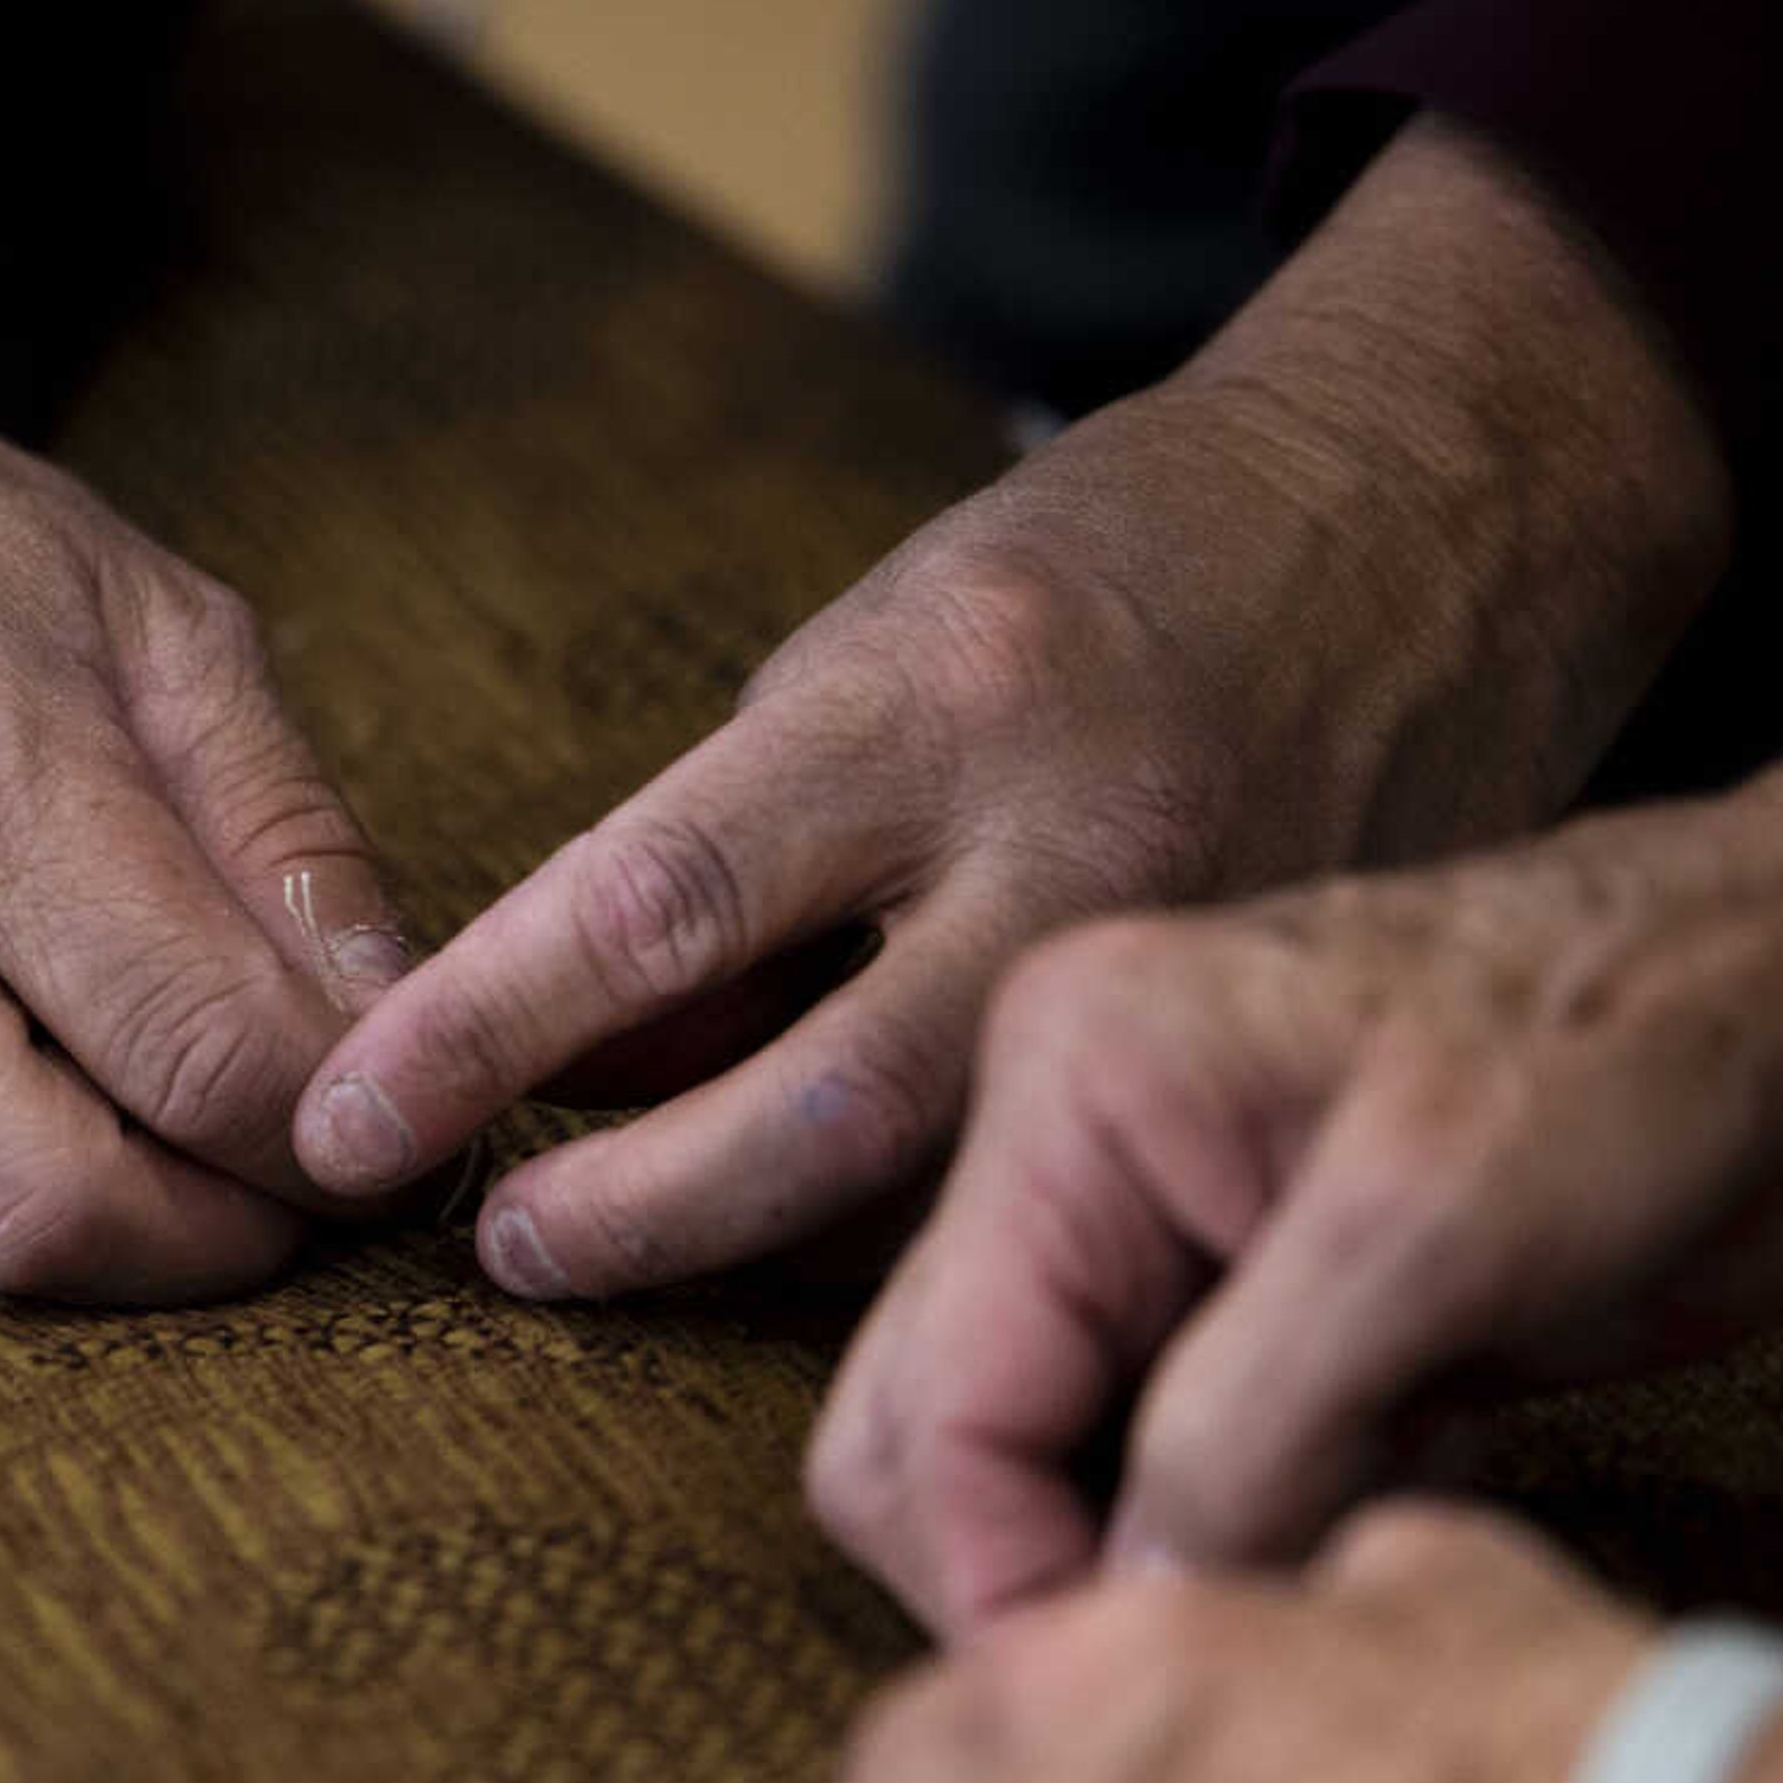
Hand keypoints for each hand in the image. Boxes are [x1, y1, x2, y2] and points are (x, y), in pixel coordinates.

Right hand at [0, 197, 416, 1300]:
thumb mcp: (158, 617)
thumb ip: (290, 835)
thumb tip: (396, 1037)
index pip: (199, 1055)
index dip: (329, 1135)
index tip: (386, 1134)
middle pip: (51, 1217)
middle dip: (209, 1241)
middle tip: (280, 1179)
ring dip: (84, 1190)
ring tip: (124, 1074)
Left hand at [292, 116, 1732, 1299]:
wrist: (1438, 519)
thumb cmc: (1107, 569)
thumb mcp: (874, 651)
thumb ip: (732, 867)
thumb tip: (572, 1071)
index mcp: (937, 707)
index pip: (657, 900)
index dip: (479, 1033)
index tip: (344, 1126)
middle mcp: (1073, 858)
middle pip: (812, 1115)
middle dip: (628, 1214)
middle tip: (497, 1251)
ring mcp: (1192, 975)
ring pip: (947, 1195)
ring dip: (766, 1253)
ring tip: (640, 1256)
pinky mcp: (1267, 1052)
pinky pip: (1070, 1190)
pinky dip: (936, 1242)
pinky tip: (849, 1263)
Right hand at [811, 563, 1782, 1625]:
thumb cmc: (1644, 1046)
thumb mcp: (1434, 1237)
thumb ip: (1242, 1430)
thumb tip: (1120, 1617)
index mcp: (1067, 1089)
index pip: (934, 1402)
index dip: (1004, 1577)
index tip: (1124, 1706)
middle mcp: (1076, 1155)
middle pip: (946, 1441)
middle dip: (1058, 1572)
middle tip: (1218, 1662)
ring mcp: (1161, 1233)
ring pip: (1064, 1473)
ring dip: (1173, 1558)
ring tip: (1342, 1555)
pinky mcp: (1259, 1309)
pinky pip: (1182, 1475)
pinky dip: (1265, 1532)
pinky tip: (1403, 1491)